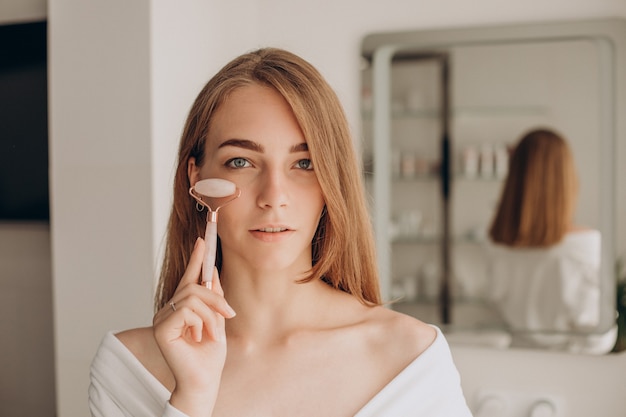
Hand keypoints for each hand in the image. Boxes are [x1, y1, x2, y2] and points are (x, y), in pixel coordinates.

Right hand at [153, 237, 235, 415]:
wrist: (204, 379)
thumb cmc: (209, 355)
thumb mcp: (217, 320)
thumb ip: (213, 298)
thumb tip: (211, 273)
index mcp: (182, 308)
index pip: (189, 278)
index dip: (196, 259)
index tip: (203, 240)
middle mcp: (169, 310)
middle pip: (193, 286)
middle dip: (215, 297)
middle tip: (228, 314)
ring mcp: (162, 318)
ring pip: (192, 298)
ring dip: (211, 315)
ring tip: (214, 333)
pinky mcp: (161, 328)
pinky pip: (186, 311)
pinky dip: (201, 322)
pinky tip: (201, 337)